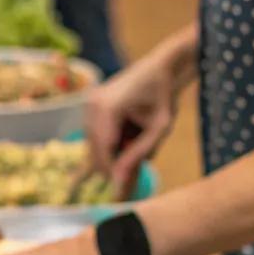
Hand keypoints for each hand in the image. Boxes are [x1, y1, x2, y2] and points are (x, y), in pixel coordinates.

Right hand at [86, 46, 181, 196]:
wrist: (160, 67)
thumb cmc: (164, 96)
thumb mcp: (158, 128)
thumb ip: (138, 154)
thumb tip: (118, 181)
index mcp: (109, 106)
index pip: (104, 149)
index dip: (112, 170)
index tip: (123, 186)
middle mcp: (93, 104)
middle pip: (94, 149)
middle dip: (110, 165)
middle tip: (127, 179)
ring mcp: (89, 104)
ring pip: (93, 145)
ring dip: (109, 154)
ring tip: (131, 148)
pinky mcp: (90, 107)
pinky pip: (94, 136)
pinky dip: (106, 145)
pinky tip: (113, 148)